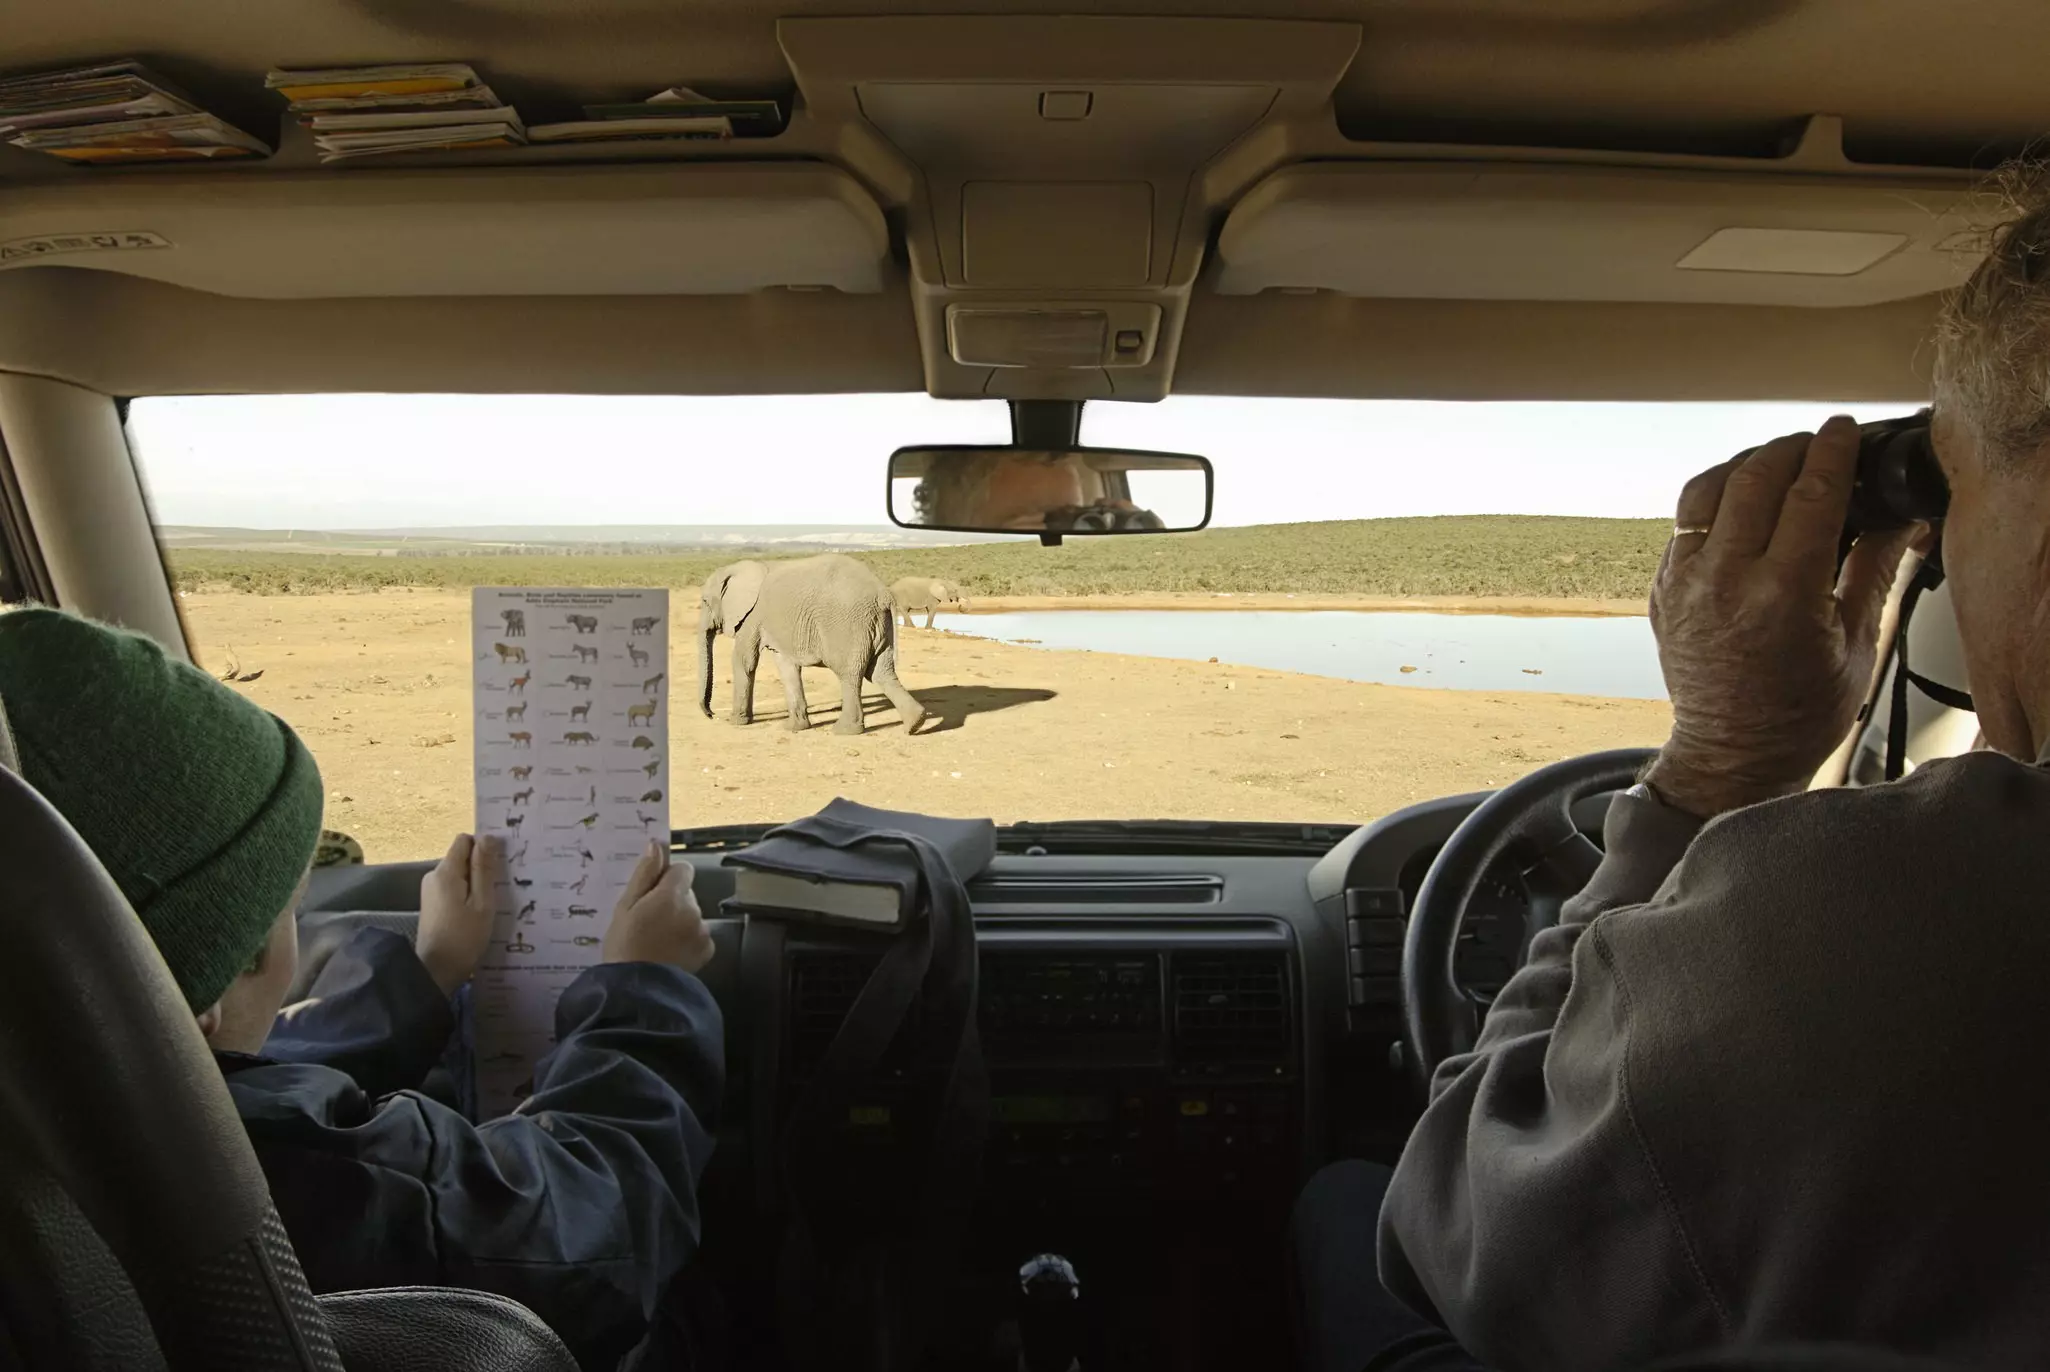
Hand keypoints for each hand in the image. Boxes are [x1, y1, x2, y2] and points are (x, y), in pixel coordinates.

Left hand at [417, 833, 501, 996]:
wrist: (436, 972)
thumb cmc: (463, 938)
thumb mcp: (482, 903)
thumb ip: (484, 869)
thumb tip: (487, 837)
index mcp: (445, 872)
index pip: (464, 840)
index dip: (483, 847)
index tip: (501, 863)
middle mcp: (433, 876)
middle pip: (461, 858)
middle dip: (481, 867)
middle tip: (503, 887)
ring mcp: (430, 892)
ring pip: (459, 875)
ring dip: (476, 884)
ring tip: (494, 903)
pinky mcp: (432, 905)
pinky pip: (453, 889)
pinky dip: (467, 895)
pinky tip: (479, 913)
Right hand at [603, 840, 714, 972]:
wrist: (638, 991)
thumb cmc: (624, 947)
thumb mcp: (625, 907)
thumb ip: (645, 874)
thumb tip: (657, 845)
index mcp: (672, 895)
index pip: (682, 869)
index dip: (667, 878)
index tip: (652, 894)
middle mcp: (693, 909)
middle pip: (686, 893)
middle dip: (672, 902)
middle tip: (649, 923)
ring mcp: (702, 930)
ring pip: (693, 915)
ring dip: (680, 921)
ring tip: (657, 942)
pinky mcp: (707, 949)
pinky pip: (699, 935)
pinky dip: (688, 940)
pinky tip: (670, 952)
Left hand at [1645, 416, 1919, 817]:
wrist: (1732, 754)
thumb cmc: (1797, 713)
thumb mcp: (1857, 643)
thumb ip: (1873, 568)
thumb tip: (1896, 515)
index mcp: (1780, 596)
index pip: (1810, 494)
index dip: (1831, 452)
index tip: (1842, 431)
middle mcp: (1724, 582)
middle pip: (1754, 478)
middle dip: (1789, 449)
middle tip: (1815, 444)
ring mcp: (1684, 584)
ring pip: (1705, 490)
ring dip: (1743, 465)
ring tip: (1775, 464)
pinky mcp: (1661, 590)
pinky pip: (1684, 522)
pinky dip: (1714, 501)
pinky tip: (1741, 503)